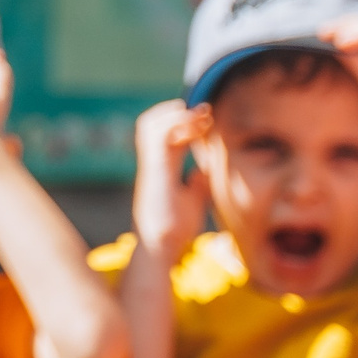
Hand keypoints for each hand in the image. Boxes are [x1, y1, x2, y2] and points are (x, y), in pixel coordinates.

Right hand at [130, 99, 209, 265]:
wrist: (161, 246)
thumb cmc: (175, 229)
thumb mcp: (192, 201)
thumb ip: (196, 184)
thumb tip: (203, 172)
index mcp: (161, 168)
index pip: (166, 133)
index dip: (184, 121)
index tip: (208, 118)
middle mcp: (153, 162)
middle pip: (151, 123)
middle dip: (176, 111)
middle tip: (205, 112)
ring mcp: (151, 164)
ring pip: (150, 124)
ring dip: (176, 114)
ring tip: (201, 115)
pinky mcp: (154, 168)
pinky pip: (159, 134)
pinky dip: (178, 123)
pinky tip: (197, 125)